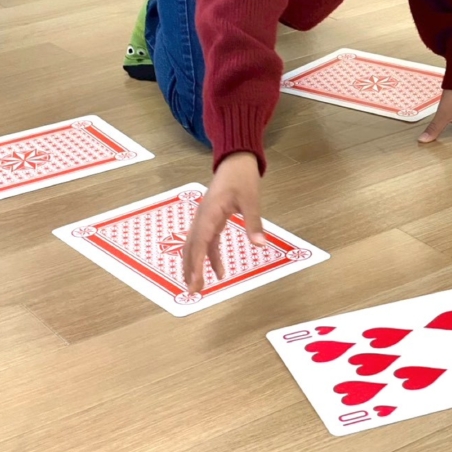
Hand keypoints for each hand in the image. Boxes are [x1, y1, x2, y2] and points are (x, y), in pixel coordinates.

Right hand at [183, 152, 264, 293]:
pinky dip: (210, 256)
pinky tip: (219, 270)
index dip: (196, 264)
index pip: (199, 243)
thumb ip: (254, 222)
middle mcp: (202, 217)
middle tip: (193, 291)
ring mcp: (205, 218)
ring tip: (198, 286)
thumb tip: (260, 245)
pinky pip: (207, 241)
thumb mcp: (251, 199)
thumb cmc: (242, 178)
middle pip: (191, 247)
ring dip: (196, 265)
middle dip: (190, 269)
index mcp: (209, 213)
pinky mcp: (211, 218)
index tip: (195, 282)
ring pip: (195, 245)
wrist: (236, 160)